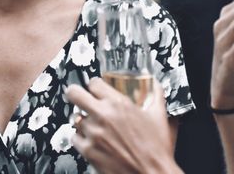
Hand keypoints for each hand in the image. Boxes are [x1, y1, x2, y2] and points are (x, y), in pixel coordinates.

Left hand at [66, 78, 181, 173]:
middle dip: (76, 94)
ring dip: (82, 119)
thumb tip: (156, 85)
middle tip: (80, 98)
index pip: (94, 82)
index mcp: (119, 103)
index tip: (97, 89)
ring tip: (91, 124)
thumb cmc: (156, 150)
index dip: (95, 85)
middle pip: (74, 93)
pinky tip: (91, 139)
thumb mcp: (160, 116)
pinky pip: (74, 138)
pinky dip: (81, 138)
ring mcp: (93, 133)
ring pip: (74, 118)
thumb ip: (156, 96)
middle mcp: (102, 115)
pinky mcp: (87, 151)